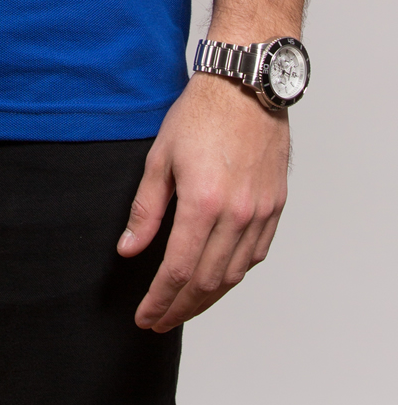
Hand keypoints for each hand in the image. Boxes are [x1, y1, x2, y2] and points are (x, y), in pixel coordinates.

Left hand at [117, 71, 288, 330]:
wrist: (246, 84)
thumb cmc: (200, 114)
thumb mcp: (159, 157)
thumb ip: (145, 209)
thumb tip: (128, 249)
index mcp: (203, 203)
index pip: (178, 271)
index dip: (159, 300)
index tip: (145, 317)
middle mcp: (236, 215)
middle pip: (207, 282)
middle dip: (179, 308)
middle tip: (159, 321)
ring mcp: (260, 213)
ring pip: (234, 275)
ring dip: (207, 298)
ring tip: (183, 307)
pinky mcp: (275, 206)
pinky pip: (255, 255)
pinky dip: (234, 274)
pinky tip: (217, 280)